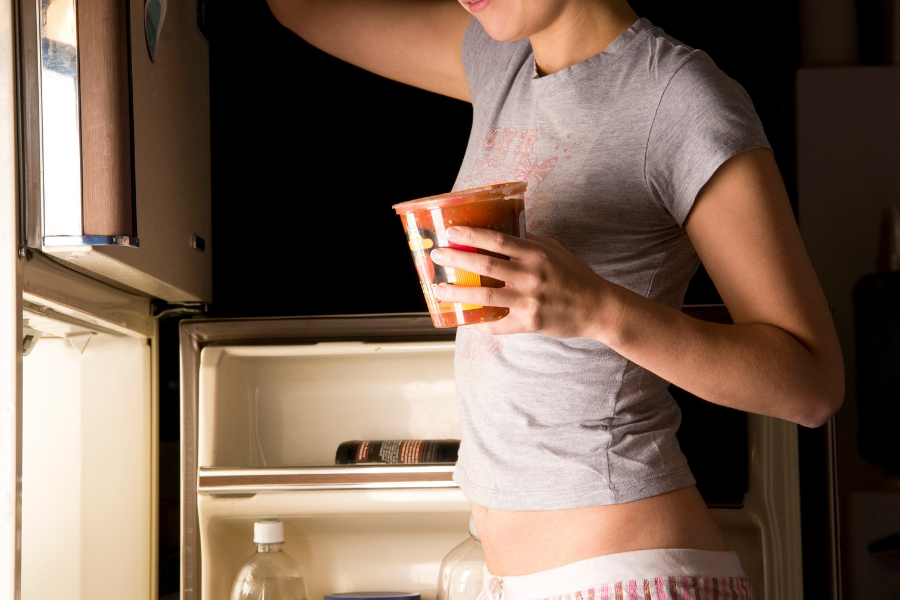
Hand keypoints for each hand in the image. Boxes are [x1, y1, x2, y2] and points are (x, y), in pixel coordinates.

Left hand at [430, 226, 617, 337]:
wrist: (597, 308)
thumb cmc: (574, 275)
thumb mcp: (555, 250)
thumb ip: (529, 241)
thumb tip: (500, 231)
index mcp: (536, 254)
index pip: (497, 240)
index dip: (471, 235)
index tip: (451, 233)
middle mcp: (531, 275)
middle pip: (485, 266)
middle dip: (456, 260)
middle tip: (436, 256)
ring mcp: (530, 300)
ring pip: (485, 296)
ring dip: (458, 293)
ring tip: (438, 290)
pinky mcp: (530, 322)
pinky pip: (498, 324)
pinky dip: (481, 322)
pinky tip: (466, 319)